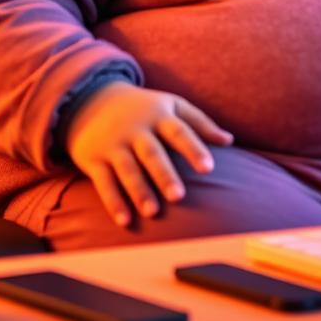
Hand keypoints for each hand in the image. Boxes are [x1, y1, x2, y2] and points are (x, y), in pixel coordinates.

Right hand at [64, 81, 232, 226]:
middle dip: (165, 174)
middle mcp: (136, 130)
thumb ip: (200, 122)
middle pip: (152, 153)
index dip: (193, 149)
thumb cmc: (143, 107)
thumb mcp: (171, 105)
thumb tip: (229, 141)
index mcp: (159, 116)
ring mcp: (114, 145)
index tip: (208, 168)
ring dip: (139, 191)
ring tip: (153, 212)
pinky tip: (125, 220)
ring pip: (127, 169)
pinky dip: (113, 201)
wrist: (92, 99)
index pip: (179, 132)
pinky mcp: (94, 159)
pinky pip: (104, 182)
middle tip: (179, 196)